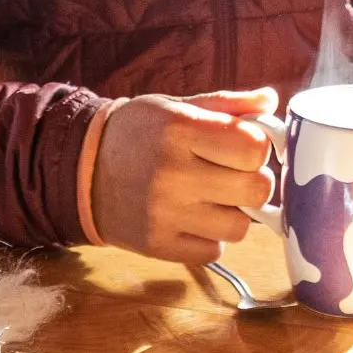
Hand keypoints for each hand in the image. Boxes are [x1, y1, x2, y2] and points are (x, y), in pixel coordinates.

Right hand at [90, 89, 278, 263]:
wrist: (81, 171)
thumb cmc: (138, 135)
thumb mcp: (175, 108)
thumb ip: (226, 105)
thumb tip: (270, 101)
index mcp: (180, 130)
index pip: (254, 148)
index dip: (258, 149)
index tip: (243, 148)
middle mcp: (172, 174)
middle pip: (256, 190)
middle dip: (252, 182)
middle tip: (233, 176)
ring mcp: (165, 215)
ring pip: (239, 227)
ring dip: (233, 214)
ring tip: (211, 200)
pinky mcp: (159, 246)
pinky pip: (214, 251)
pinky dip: (210, 238)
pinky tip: (193, 220)